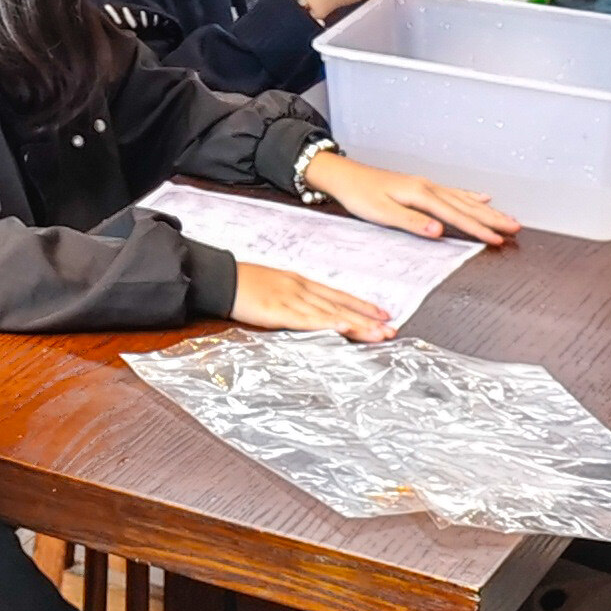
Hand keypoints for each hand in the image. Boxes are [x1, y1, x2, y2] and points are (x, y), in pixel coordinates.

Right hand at [229, 260, 396, 338]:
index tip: (383, 313)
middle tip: (392, 329)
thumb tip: (309, 308)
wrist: (218, 276)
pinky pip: (307, 320)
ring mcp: (290, 299)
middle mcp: (300, 289)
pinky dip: (328, 324)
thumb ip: (292, 296)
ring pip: (330, 314)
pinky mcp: (277, 311)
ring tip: (379, 334)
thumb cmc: (241, 281)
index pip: (338, 295)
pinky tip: (344, 328)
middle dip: (367, 319)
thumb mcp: (272, 284)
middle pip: (340, 305)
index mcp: (299, 282)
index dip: (362, 305)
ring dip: (357, 325)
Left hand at [302, 147, 518, 243]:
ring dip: (487, 209)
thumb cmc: (359, 194)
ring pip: (464, 198)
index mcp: (419, 195)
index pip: (455, 216)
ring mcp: (426, 185)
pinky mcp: (421, 186)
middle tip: (516, 228)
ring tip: (507, 217)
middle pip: (466, 205)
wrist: (343, 175)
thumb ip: (411, 223)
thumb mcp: (381, 213)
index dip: (478, 229)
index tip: (498, 240)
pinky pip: (454, 192)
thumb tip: (438, 231)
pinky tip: (481, 197)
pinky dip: (470, 196)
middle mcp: (427, 187)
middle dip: (492, 218)